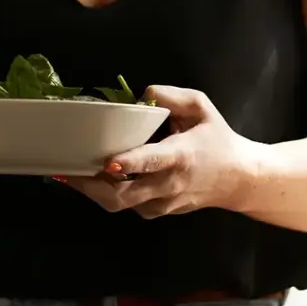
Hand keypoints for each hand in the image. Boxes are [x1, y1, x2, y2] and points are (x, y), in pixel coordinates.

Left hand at [61, 86, 254, 218]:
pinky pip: (129, 206)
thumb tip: (143, 93)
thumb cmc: (218, 139)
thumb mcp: (201, 107)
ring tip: (70, 174)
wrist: (239, 179)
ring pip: (122, 205)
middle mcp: (169, 184)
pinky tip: (94, 179)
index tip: (107, 162)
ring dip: (95, 191)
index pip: (152, 162)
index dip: (128, 163)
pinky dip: (109, 195)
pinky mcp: (159, 212)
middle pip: (124, 196)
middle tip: (66, 171)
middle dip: (92, 186)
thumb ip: (172, 96)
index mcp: (180, 156)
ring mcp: (163, 203)